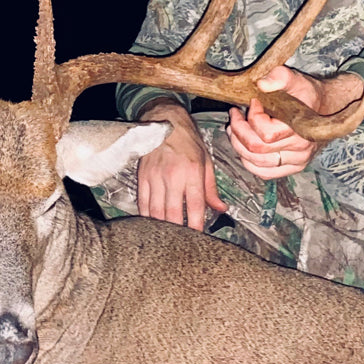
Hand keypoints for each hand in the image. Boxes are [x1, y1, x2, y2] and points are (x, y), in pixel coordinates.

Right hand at [135, 102, 226, 229]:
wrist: (165, 120)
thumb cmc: (188, 140)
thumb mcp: (206, 161)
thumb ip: (211, 188)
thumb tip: (221, 208)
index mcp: (192, 172)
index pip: (195, 207)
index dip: (197, 226)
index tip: (199, 238)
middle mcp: (172, 176)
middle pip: (173, 213)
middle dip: (178, 232)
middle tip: (182, 243)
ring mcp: (154, 177)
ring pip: (156, 211)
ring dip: (162, 227)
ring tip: (167, 238)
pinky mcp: (142, 176)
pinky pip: (142, 202)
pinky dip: (146, 216)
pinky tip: (151, 224)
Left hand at [228, 66, 363, 178]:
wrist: (327, 107)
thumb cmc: (307, 94)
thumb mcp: (295, 79)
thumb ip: (279, 77)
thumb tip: (262, 84)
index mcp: (301, 129)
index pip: (266, 134)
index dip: (253, 117)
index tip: (253, 102)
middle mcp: (301, 149)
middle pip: (257, 150)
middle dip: (239, 130)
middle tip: (236, 115)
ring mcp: (297, 161)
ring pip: (256, 163)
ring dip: (239, 145)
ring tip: (235, 128)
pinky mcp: (293, 167)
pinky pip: (264, 173)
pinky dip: (248, 162)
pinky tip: (244, 146)